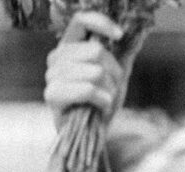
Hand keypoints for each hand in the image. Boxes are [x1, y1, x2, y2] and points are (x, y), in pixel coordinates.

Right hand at [44, 12, 138, 131]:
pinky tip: (101, 109)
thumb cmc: (102, 106)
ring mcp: (52, 75)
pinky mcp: (52, 95)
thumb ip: (120, 57)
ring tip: (105, 102)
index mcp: (69, 47)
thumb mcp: (115, 78)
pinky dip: (102, 101)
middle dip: (114, 74)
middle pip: (96, 51)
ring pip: (95, 72)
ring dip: (109, 91)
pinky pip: (87, 90)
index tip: (120, 35)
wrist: (92, 138)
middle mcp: (57, 58)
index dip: (101, 23)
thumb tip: (133, 39)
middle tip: (112, 91)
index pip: (80, 21)